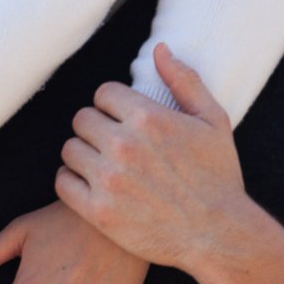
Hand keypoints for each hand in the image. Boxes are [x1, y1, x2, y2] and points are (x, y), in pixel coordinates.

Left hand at [53, 46, 261, 274]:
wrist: (220, 235)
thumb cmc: (219, 177)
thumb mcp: (214, 122)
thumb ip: (185, 81)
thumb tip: (159, 48)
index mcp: (148, 118)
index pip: (102, 94)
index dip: (113, 106)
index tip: (125, 121)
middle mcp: (124, 145)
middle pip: (82, 119)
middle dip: (97, 128)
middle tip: (115, 145)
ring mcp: (108, 180)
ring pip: (70, 149)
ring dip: (84, 154)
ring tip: (105, 165)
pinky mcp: (98, 211)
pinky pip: (63, 182)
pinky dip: (73, 181)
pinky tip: (94, 185)